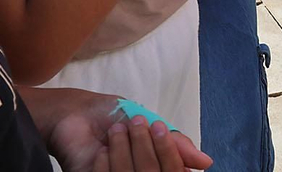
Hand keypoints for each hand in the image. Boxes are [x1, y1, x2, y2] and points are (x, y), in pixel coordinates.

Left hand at [22, 87, 211, 171]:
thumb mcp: (152, 125)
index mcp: (153, 166)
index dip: (170, 154)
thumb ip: (177, 143)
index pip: (172, 171)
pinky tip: (101, 150)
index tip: (159, 130)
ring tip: (115, 132)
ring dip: (124, 151)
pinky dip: (106, 164)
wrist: (76, 114)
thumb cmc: (112, 117)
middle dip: (145, 146)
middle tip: (135, 124)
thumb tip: (206, 163)